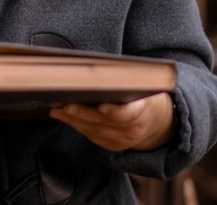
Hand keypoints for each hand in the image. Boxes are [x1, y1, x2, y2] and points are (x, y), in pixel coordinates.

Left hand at [49, 92, 174, 151]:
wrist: (159, 122)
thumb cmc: (148, 95)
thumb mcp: (145, 85)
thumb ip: (126, 80)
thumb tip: (99, 69)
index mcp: (144, 111)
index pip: (127, 114)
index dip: (114, 111)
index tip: (100, 105)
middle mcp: (133, 130)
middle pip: (103, 122)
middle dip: (82, 113)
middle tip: (64, 104)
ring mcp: (123, 141)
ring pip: (94, 131)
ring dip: (73, 120)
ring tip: (56, 109)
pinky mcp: (113, 146)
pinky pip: (92, 136)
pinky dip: (77, 126)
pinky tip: (64, 116)